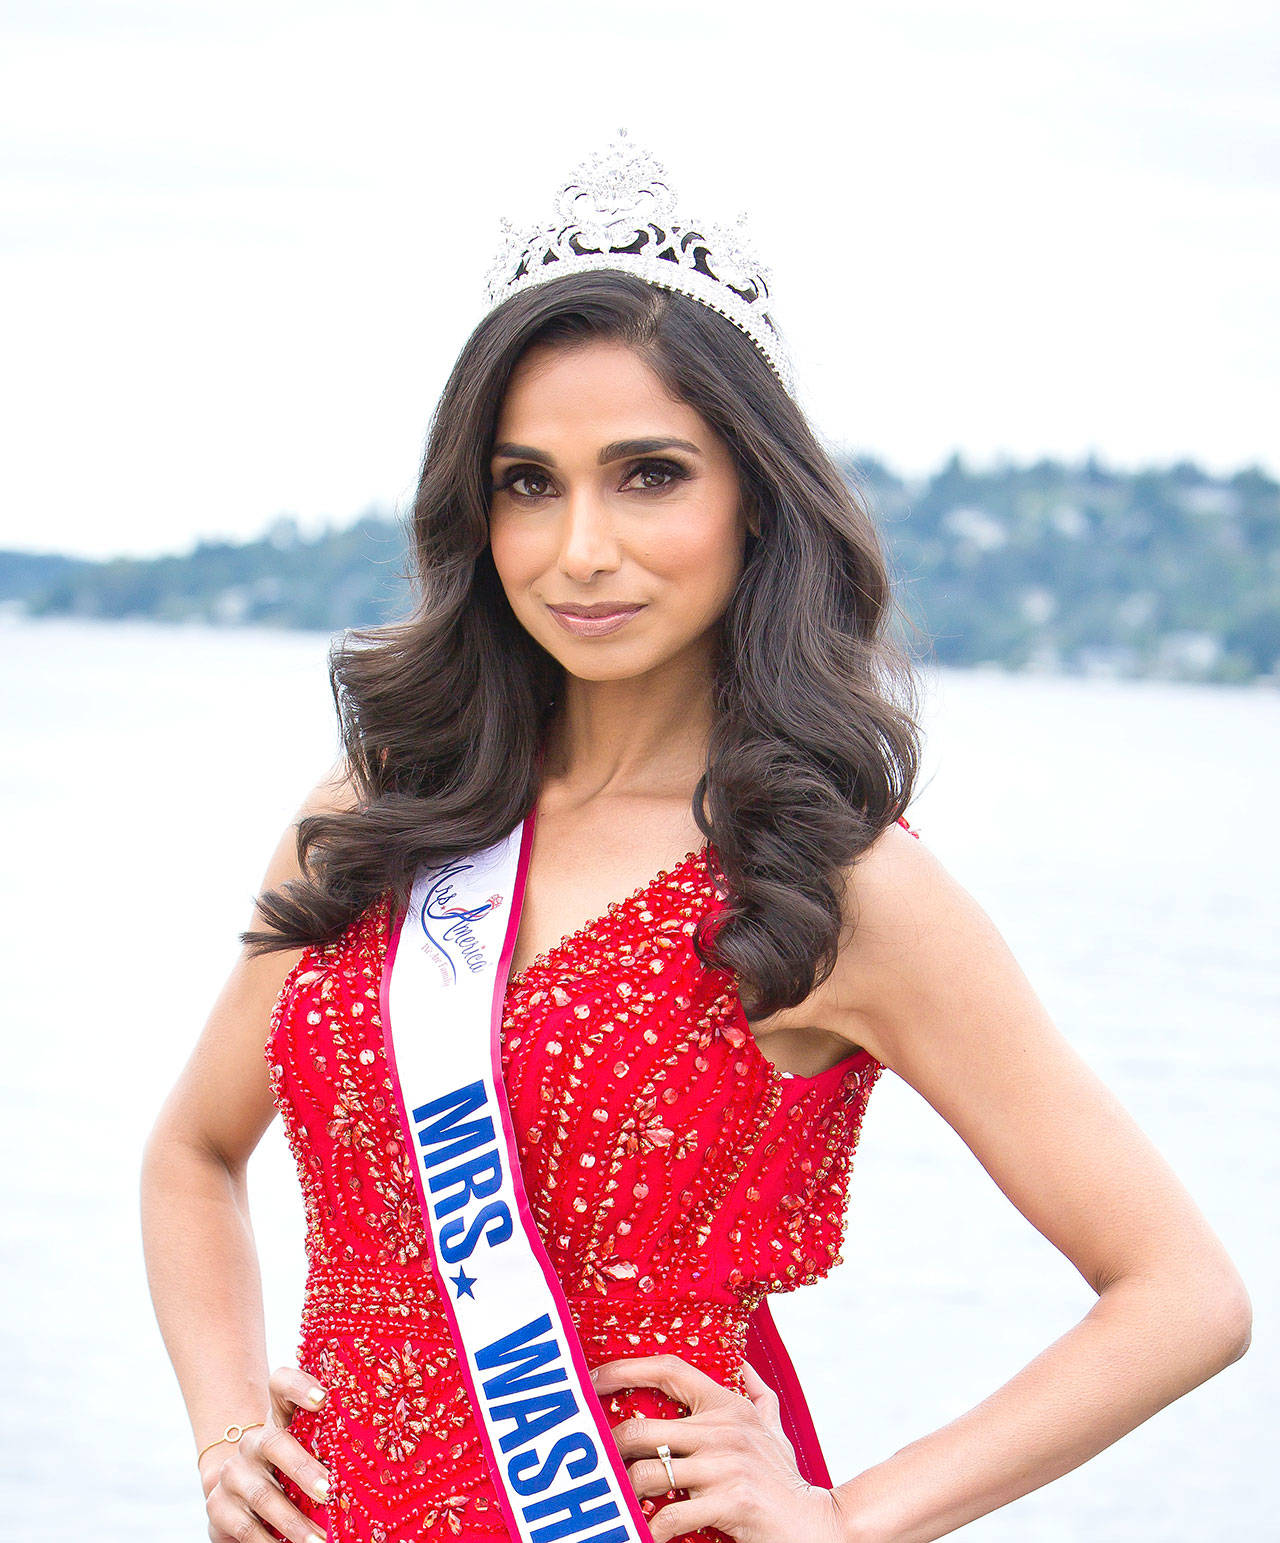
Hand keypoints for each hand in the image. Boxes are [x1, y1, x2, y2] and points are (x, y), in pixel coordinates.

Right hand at [201, 1364, 331, 1542]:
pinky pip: (245, 1527)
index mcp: (277, 1418)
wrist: (236, 1499)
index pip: (281, 1384)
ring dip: (294, 1521)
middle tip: (330, 1491)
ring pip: (263, 1494)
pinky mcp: (218, 1507)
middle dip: (303, 1469)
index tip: (323, 1399)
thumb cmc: (289, 1472)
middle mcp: (253, 1441)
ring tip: (319, 1540)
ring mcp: (233, 1474)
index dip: (298, 1386)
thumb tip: (382, 1449)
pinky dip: (270, 1542)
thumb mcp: (307, 1452)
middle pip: (274, 1443)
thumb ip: (330, 1442)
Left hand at [590, 1353, 847, 1542]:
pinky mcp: (730, 1502)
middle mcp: (725, 1430)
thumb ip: (757, 1394)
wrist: (815, 1527)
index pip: (670, 1370)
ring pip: (649, 1474)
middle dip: (614, 1450)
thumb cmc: (785, 1481)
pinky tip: (649, 1532)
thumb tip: (743, 1363)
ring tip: (623, 1503)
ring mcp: (727, 1466)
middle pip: (642, 1429)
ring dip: (630, 1494)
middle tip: (602, 1465)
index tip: (594, 1378)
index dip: (626, 1368)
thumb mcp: (773, 1429)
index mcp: (729, 1407)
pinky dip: (653, 1529)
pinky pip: (670, 1515)